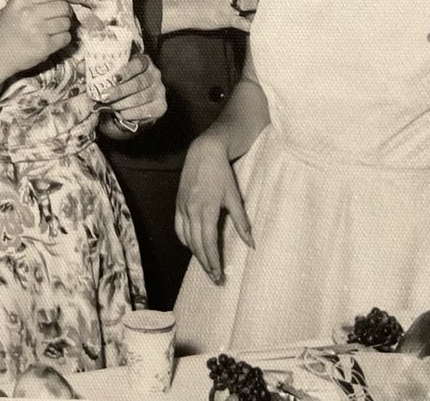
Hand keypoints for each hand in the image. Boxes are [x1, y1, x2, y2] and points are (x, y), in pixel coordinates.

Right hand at [0, 0, 83, 77]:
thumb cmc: (8, 29)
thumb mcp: (16, 7)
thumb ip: (38, 0)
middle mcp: (29, 12)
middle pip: (64, 7)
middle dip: (66, 12)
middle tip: (60, 18)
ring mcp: (36, 30)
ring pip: (66, 23)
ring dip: (63, 27)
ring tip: (50, 31)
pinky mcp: (43, 46)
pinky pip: (65, 38)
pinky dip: (62, 39)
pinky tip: (51, 40)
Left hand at [96, 53, 165, 131]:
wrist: (135, 99)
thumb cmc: (121, 82)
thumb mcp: (110, 72)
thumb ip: (96, 68)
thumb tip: (80, 67)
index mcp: (144, 61)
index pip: (138, 64)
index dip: (126, 71)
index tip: (113, 79)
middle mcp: (155, 74)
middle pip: (138, 83)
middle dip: (119, 91)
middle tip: (104, 97)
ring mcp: (160, 90)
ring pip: (140, 98)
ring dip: (122, 104)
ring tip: (109, 106)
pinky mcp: (161, 106)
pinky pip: (145, 111)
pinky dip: (131, 114)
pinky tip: (121, 113)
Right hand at [175, 131, 252, 283]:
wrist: (204, 152)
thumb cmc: (221, 173)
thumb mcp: (234, 197)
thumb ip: (242, 222)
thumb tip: (251, 244)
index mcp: (206, 210)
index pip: (208, 243)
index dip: (213, 261)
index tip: (219, 275)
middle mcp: (191, 211)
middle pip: (196, 244)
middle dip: (205, 263)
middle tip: (214, 278)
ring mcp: (182, 207)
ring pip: (186, 238)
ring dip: (195, 254)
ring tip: (205, 265)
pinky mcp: (178, 203)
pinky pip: (178, 227)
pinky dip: (185, 240)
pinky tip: (192, 245)